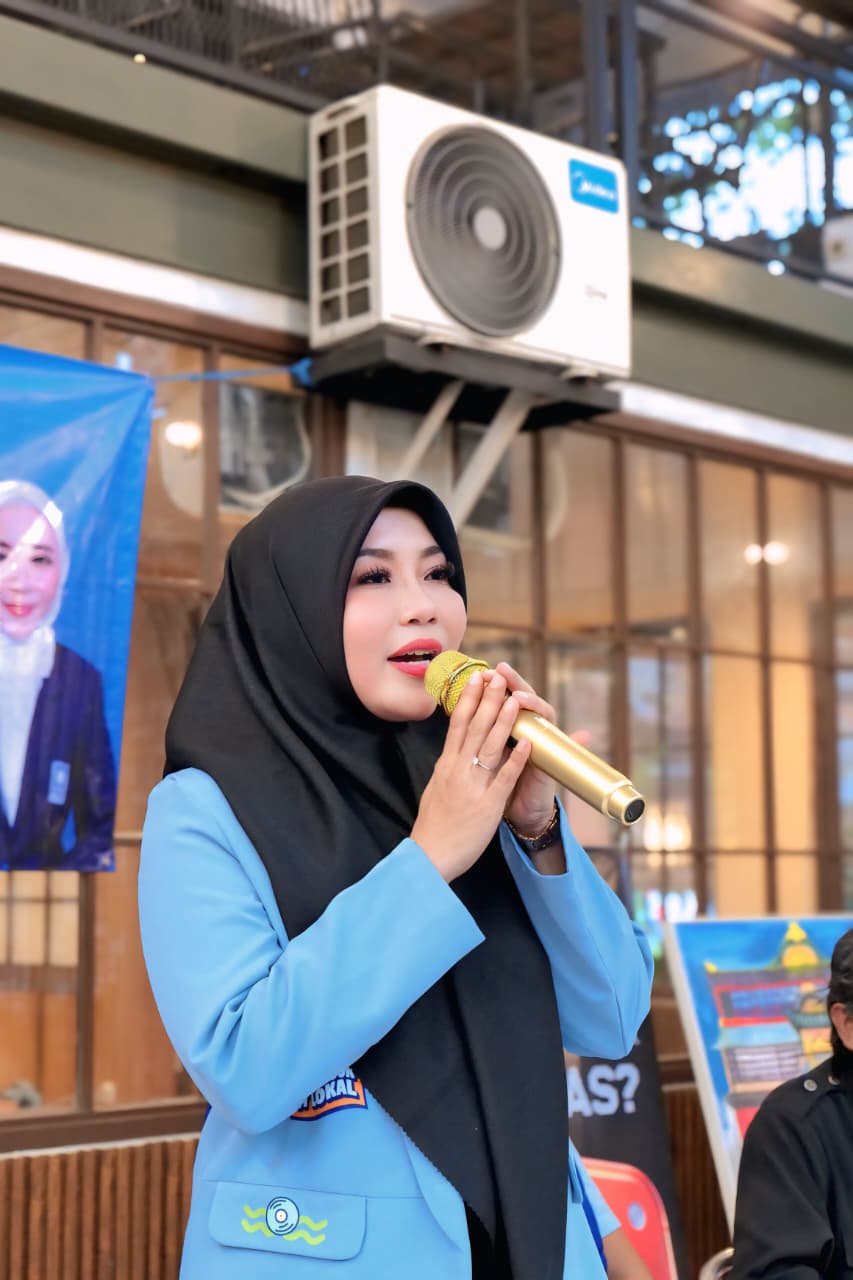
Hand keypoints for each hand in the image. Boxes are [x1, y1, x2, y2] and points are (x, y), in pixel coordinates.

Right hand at [411, 669, 531, 881]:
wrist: (430, 855)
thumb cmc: (434, 825)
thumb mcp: (437, 788)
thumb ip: (449, 767)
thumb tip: (454, 750)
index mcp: (446, 765)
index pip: (457, 724)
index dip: (469, 699)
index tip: (477, 678)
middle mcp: (457, 770)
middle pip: (474, 728)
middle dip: (488, 700)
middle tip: (498, 676)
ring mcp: (472, 786)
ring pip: (489, 746)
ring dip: (503, 721)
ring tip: (515, 699)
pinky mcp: (487, 805)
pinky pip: (504, 778)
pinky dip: (516, 759)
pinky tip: (526, 742)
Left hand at [485, 662, 558, 835]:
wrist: (522, 812)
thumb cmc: (504, 781)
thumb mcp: (489, 755)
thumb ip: (480, 734)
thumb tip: (459, 711)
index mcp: (512, 727)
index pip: (505, 697)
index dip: (494, 685)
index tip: (481, 673)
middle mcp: (530, 731)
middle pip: (525, 700)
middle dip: (514, 684)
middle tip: (501, 670)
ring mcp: (543, 745)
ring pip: (540, 718)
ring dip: (531, 705)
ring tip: (518, 695)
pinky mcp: (550, 765)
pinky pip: (554, 749)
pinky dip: (560, 741)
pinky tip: (550, 734)